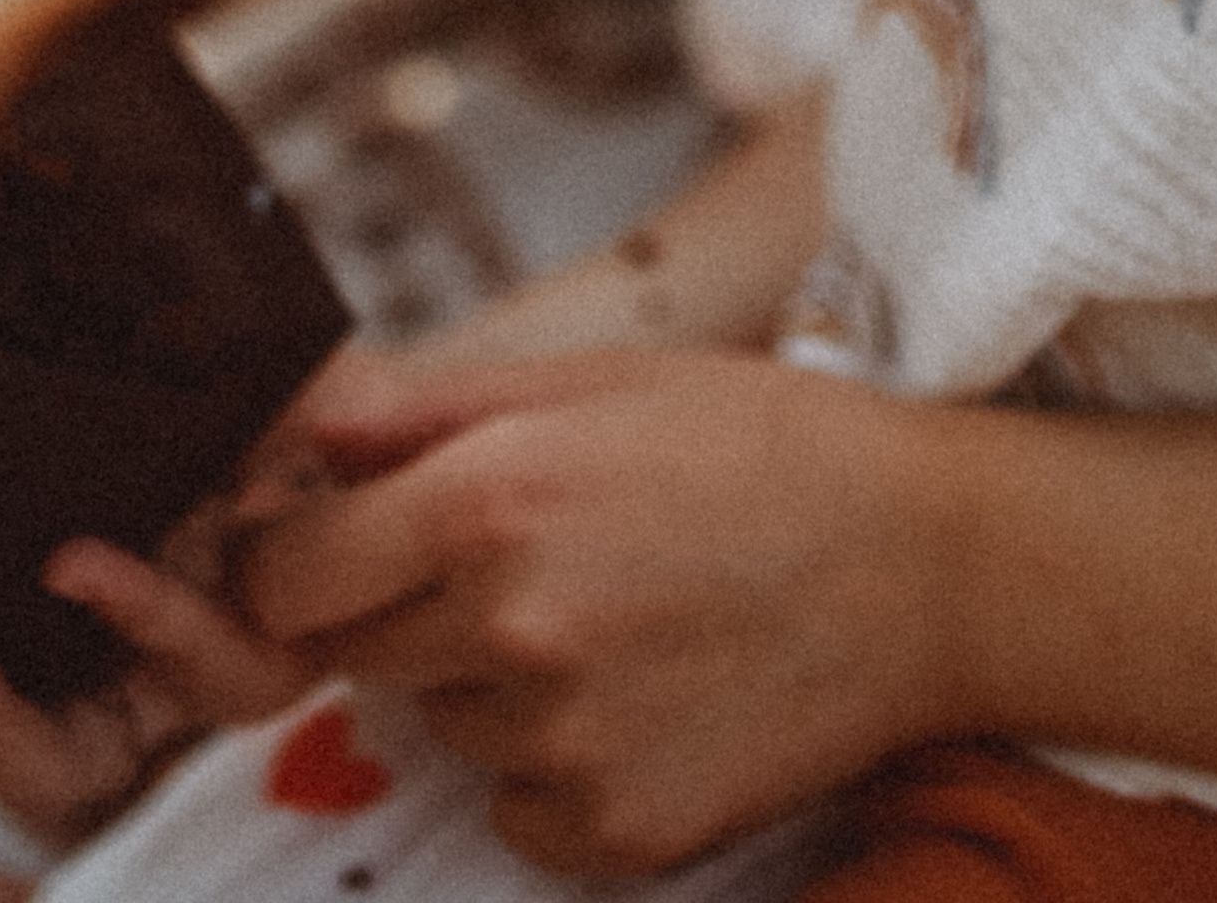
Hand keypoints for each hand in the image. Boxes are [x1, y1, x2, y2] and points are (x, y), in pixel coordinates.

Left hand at [234, 344, 965, 873]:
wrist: (929, 564)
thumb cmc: (763, 446)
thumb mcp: (596, 381)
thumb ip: (427, 406)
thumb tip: (302, 422)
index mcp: (491, 501)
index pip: (288, 577)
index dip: (307, 555)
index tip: (354, 540)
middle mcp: (512, 630)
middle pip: (353, 655)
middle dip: (405, 610)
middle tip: (521, 559)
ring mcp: (565, 746)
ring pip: (443, 727)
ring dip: (488, 683)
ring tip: (611, 613)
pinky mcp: (618, 834)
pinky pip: (517, 807)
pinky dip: (554, 765)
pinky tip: (645, 690)